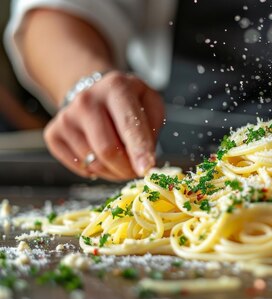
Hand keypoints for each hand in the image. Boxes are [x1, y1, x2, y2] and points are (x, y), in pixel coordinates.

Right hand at [44, 71, 164, 180]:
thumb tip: (145, 160)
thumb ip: (152, 130)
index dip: (139, 150)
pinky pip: (79, 167)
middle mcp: (86, 100)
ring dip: (113, 171)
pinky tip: (99, 154)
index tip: (146, 169)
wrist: (94, 92)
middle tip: (136, 169)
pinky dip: (94, 170)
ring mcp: (66, 117)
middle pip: (108, 150)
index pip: (129, 125)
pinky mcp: (53, 134)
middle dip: (127, 168)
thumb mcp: (150, 103)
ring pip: (94, 163)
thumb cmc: (128, 102)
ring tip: (120, 158)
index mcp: (116, 87)